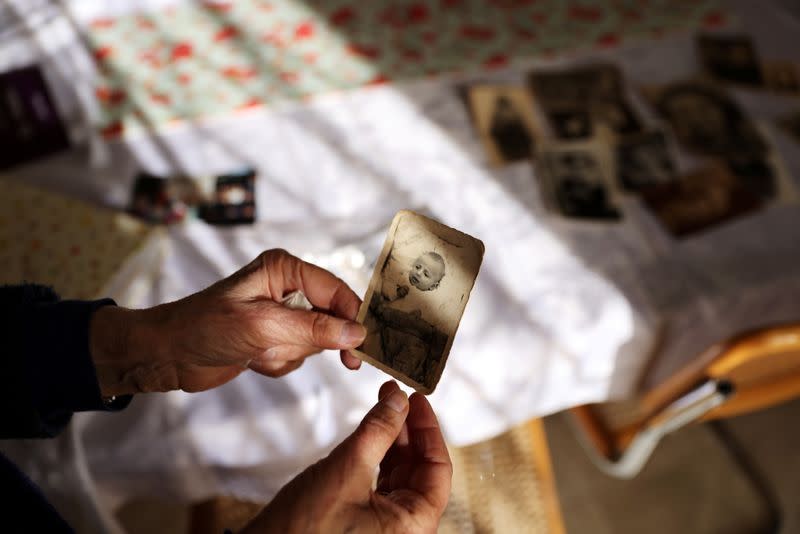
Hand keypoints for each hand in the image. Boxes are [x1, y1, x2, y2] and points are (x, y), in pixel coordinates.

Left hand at [90, 249, 366, 395]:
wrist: (168, 354)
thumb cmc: (205, 327)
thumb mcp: (263, 327)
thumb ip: (314, 329)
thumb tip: (357, 334)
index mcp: (284, 268)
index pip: (335, 290)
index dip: (352, 316)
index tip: (363, 346)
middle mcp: (286, 286)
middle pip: (331, 316)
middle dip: (313, 340)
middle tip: (320, 356)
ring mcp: (281, 313)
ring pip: (315, 340)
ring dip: (290, 353)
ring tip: (259, 352)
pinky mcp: (274, 336)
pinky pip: (298, 354)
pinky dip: (280, 363)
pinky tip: (254, 360)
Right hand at [242, 380, 451, 533]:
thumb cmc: (303, 529)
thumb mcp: (346, 470)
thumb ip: (378, 431)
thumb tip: (398, 399)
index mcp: (413, 526)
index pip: (438, 469)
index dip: (429, 429)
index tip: (417, 399)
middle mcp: (405, 529)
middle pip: (421, 470)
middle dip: (409, 430)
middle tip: (396, 397)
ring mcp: (386, 527)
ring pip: (401, 475)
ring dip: (394, 440)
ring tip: (384, 407)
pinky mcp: (366, 522)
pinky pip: (383, 484)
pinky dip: (379, 456)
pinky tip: (372, 433)